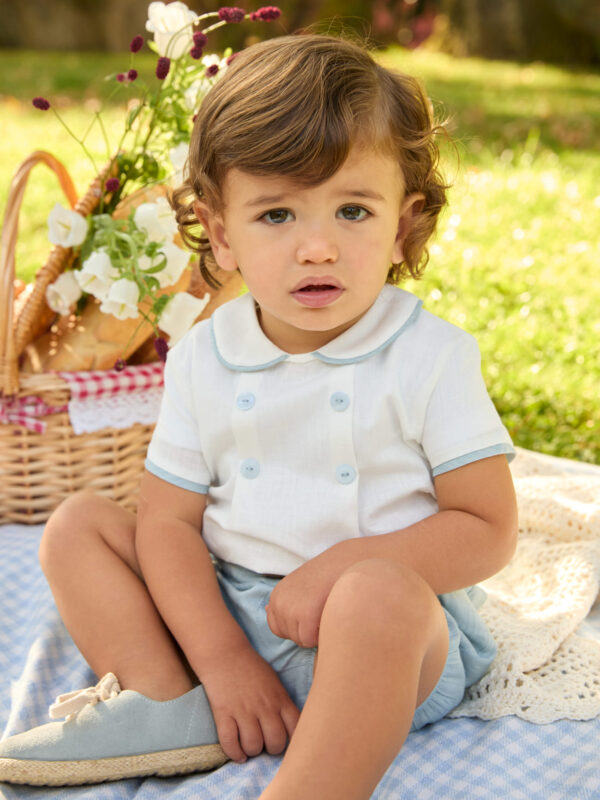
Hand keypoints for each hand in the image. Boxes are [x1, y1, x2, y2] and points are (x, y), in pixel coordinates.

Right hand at [199, 642, 299, 762]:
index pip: (295, 729)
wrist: (225, 654)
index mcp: (279, 698)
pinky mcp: (224, 713)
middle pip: (275, 742)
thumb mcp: (274, 683)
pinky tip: (237, 753)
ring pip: (253, 745)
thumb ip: (282, 704)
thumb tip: (289, 729)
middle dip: (271, 749)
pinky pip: (229, 742)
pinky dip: (234, 753)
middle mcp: (264, 706)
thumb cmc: (252, 669)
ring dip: (252, 751)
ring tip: (250, 746)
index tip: (285, 742)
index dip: (292, 741)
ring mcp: (243, 710)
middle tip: (265, 744)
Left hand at [266, 548, 346, 647]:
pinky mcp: (305, 615)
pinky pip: (310, 640)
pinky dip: (322, 634)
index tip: (312, 612)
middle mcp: (278, 602)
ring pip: (301, 641)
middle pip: (291, 637)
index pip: (278, 629)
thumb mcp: (298, 584)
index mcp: (276, 596)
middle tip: (321, 610)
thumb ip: (284, 600)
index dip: (298, 626)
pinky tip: (328, 615)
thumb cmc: (327, 575)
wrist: (347, 561)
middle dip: (307, 630)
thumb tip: (266, 609)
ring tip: (324, 611)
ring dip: (315, 632)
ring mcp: (289, 609)